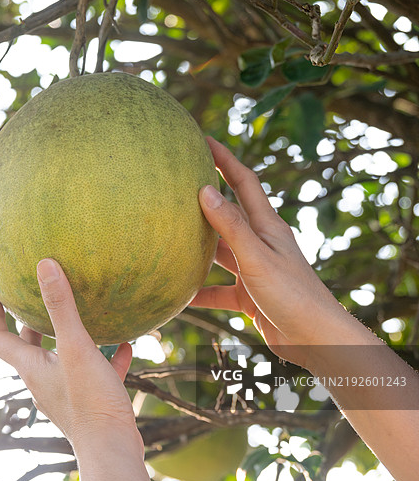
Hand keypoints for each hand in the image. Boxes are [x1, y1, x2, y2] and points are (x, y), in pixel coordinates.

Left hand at [0, 258, 139, 447]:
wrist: (112, 451)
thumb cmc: (90, 402)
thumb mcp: (76, 347)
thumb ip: (61, 307)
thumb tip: (45, 266)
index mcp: (31, 368)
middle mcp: (42, 381)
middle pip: (28, 349)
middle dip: (29, 324)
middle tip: (35, 300)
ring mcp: (65, 395)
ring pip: (61, 361)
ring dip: (67, 340)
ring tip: (82, 318)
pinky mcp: (89, 405)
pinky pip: (93, 375)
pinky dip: (103, 360)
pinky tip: (123, 347)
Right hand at [191, 137, 354, 368]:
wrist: (316, 340)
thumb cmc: (292, 295)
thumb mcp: (257, 258)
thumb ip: (231, 227)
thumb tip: (204, 190)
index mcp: (266, 226)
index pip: (244, 182)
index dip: (224, 159)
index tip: (203, 141)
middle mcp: (259, 243)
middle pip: (227, 215)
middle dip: (203, 199)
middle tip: (175, 184)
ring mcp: (253, 269)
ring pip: (217, 253)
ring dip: (195, 248)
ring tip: (166, 239)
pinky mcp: (248, 295)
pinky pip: (216, 290)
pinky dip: (198, 292)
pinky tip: (176, 295)